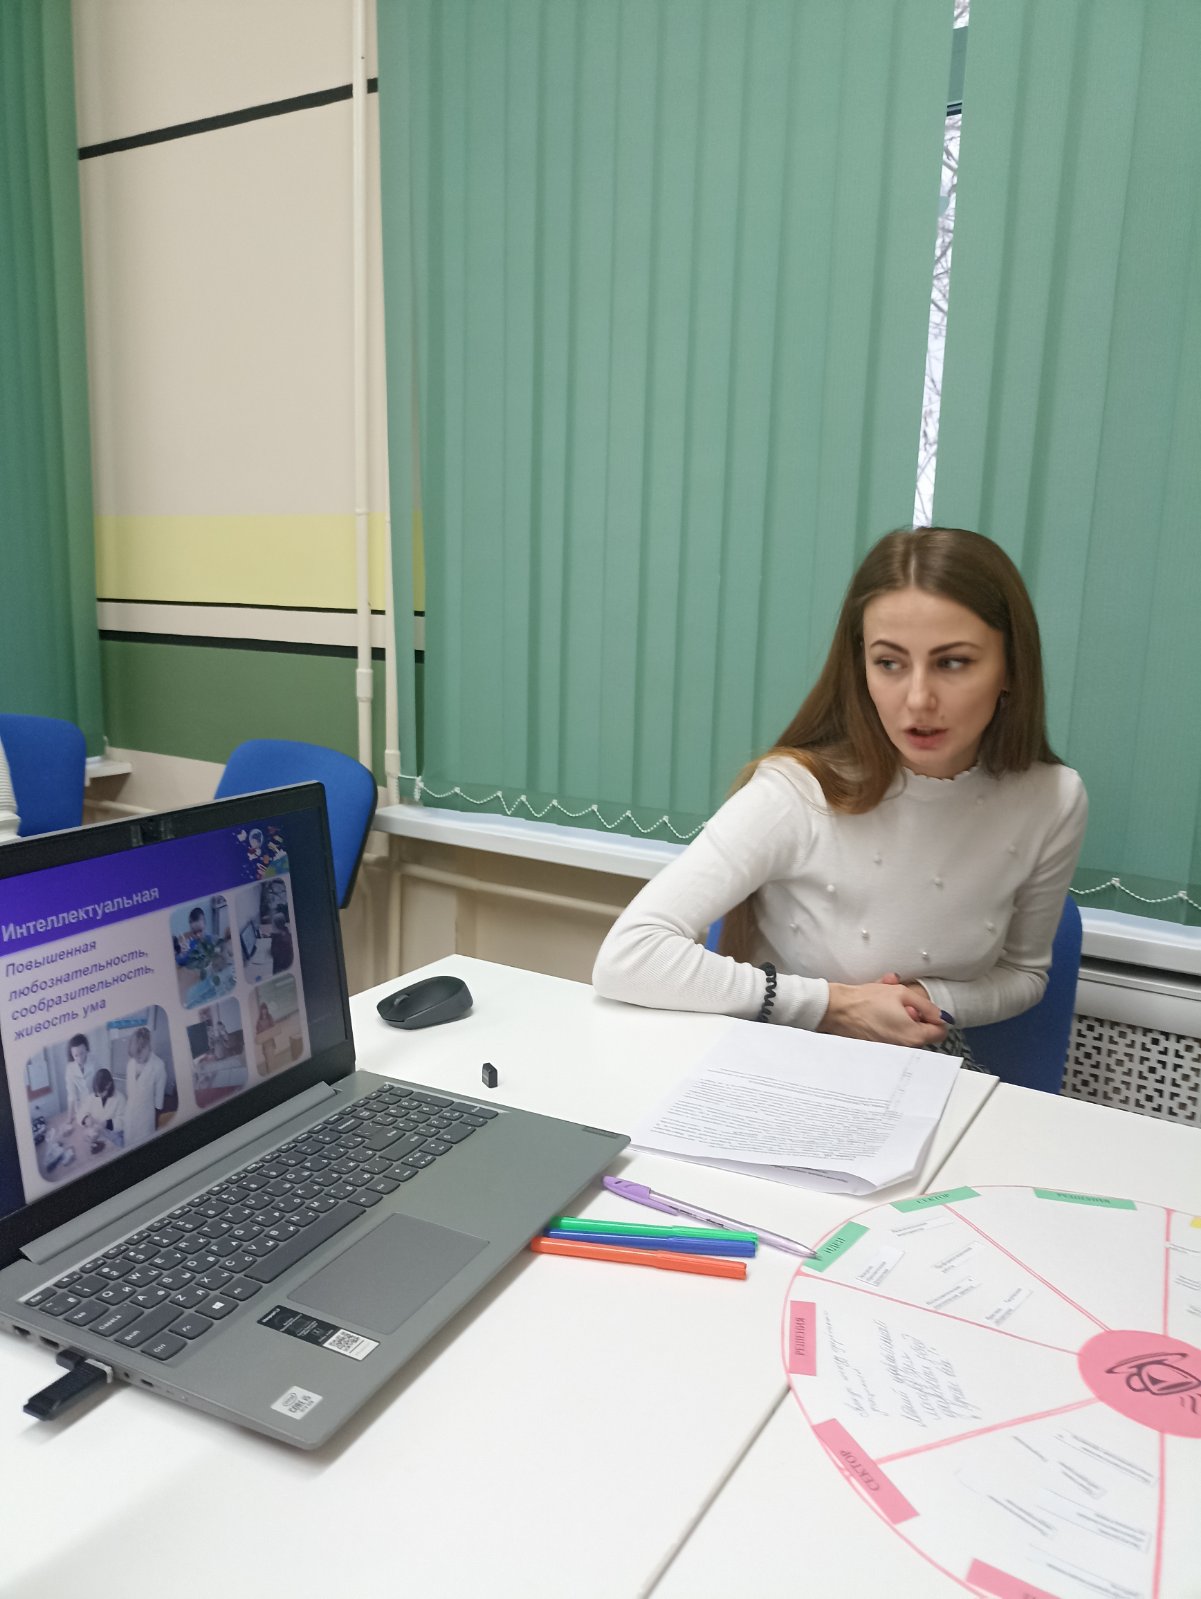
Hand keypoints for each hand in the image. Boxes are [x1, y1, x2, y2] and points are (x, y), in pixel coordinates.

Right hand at [819, 979, 947, 1046]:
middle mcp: (904, 1048)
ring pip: (908, 1033)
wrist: (838, 1009)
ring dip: (903, 1019)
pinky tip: (879, 1013)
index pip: (940, 1032)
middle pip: (923, 1033)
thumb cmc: (866, 1001)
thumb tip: (941, 1016)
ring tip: (888, 1006)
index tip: (924, 1008)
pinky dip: (891, 1024)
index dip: (935, 1017)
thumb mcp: (902, 993)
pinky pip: (893, 1035)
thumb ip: (927, 1006)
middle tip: (903, 1005)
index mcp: (913, 1036)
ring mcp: (891, 1050)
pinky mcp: (880, 1048)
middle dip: (918, 1018)